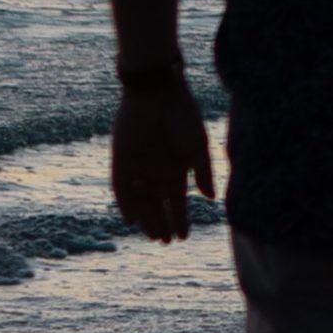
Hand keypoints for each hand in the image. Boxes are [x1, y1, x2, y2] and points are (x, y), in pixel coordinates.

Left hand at [110, 78, 215, 241]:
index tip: (184, 236)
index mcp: (175, 168)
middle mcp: (155, 171)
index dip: (181, 219)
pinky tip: (130, 219)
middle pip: (157, 204)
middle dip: (162, 223)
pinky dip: (125, 203)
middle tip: (166, 242)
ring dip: (145, 218)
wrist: (158, 91)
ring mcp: (137, 166)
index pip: (176, 201)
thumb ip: (203, 172)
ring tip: (153, 235)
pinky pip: (121, 187)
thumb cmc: (183, 115)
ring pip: (140, 200)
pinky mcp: (121, 159)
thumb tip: (211, 198)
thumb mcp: (198, 145)